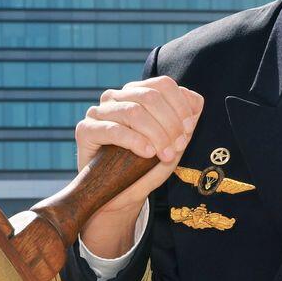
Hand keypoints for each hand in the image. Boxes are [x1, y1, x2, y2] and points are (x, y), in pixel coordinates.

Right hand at [74, 76, 203, 254]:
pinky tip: (147, 153)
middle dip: (170, 122)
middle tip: (178, 147)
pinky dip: (134, 140)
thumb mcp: (171, 146)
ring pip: (133, 111)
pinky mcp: (85, 129)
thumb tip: (196, 104)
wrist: (117, 196)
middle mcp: (117, 98)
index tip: (189, 130)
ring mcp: (99, 112)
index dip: (180, 105)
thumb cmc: (145, 168)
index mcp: (137, 93)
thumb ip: (184, 125)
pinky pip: (113, 129)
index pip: (163, 84)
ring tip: (165, 155)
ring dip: (156, 134)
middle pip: (150, 96)